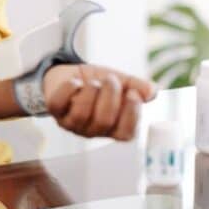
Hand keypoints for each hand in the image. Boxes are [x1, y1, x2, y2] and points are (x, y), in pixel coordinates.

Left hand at [41, 64, 156, 140]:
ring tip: (94, 81)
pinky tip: (75, 82)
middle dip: (110, 96)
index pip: (125, 133)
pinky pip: (58, 103)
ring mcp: (72, 123)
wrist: (71, 75)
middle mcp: (92, 130)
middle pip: (103, 121)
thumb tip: (153, 92)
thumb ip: (137, 87)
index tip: (133, 93)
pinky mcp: (55, 111)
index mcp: (113, 127)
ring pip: (81, 113)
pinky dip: (69, 89)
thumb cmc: (99, 83)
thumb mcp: (121, 82)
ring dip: (91, 92)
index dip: (131, 114)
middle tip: (111, 80)